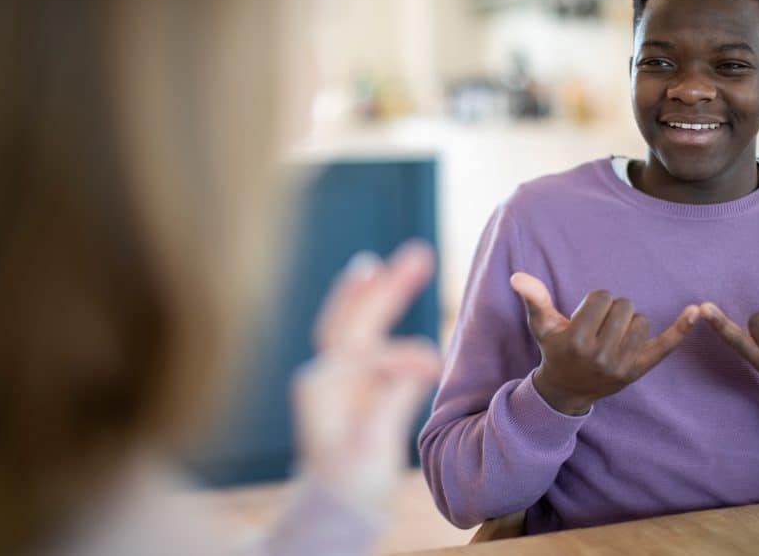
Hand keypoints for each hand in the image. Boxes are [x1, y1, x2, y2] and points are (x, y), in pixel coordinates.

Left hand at [292, 241, 441, 508]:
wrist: (332, 503)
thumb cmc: (353, 481)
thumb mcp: (374, 448)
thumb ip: (392, 402)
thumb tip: (421, 363)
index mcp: (325, 386)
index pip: (369, 352)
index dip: (404, 354)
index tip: (435, 365)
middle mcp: (323, 372)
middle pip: (354, 318)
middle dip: (386, 287)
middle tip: (419, 253)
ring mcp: (330, 372)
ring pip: (350, 319)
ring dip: (371, 288)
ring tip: (381, 260)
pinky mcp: (342, 378)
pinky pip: (353, 331)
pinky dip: (363, 304)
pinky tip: (371, 281)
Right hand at [510, 272, 697, 415]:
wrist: (567, 390)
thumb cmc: (555, 349)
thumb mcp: (541, 325)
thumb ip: (534, 299)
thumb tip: (518, 276)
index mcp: (577, 340)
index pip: (602, 297)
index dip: (595, 301)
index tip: (586, 316)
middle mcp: (601, 355)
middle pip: (623, 306)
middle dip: (612, 310)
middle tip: (599, 327)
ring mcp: (622, 365)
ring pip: (640, 320)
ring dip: (628, 322)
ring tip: (612, 336)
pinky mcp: (639, 370)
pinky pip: (664, 345)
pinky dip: (681, 328)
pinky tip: (697, 311)